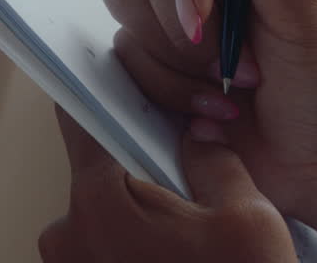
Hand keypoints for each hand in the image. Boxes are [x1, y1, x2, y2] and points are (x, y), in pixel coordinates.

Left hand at [39, 106, 296, 262]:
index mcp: (101, 201)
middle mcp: (69, 236)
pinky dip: (136, 247)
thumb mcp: (247, 216)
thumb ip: (215, 156)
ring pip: (104, 214)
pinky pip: (105, 250)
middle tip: (190, 179)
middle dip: (142, 166)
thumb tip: (198, 131)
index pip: (80, 114)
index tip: (115, 73)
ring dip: (140, 214)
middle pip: (99, 168)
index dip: (103, 88)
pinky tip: (180, 256)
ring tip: (191, 231)